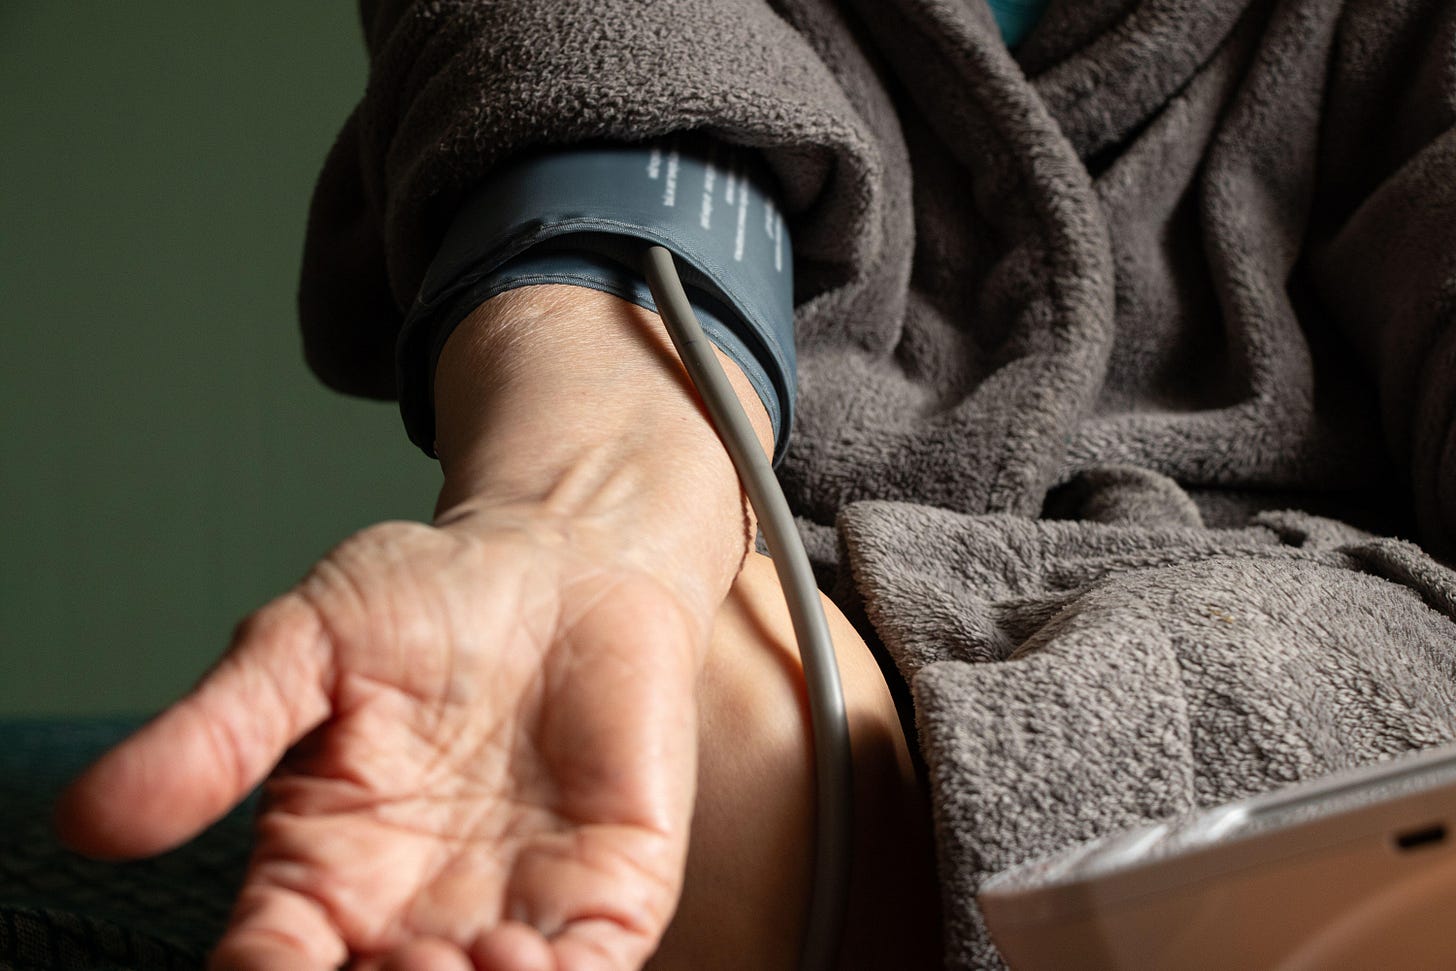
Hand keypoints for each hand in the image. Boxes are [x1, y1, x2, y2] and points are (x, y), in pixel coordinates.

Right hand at [56, 284, 774, 969]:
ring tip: (455, 962)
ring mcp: (515, 908)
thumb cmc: (426, 598)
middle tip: (391, 969)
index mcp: (323, 875)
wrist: (560, 557)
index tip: (275, 968)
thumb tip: (86, 824)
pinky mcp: (610, 888)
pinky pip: (591, 969)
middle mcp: (415, 916)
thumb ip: (216, 734)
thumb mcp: (302, 647)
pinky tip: (519, 953)